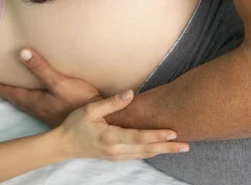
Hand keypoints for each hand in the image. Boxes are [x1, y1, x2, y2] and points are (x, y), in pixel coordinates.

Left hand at [0, 48, 102, 126]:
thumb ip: (41, 68)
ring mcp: (51, 116)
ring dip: (21, 100)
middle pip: (20, 102)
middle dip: (9, 95)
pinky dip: (33, 104)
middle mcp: (41, 110)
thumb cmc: (80, 100)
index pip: (15, 94)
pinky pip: (40, 109)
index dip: (3, 89)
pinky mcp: (60, 117)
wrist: (101, 120)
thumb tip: (22, 53)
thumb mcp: (60, 81)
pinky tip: (41, 103)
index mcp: (38, 102)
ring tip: (16, 95)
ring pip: (30, 107)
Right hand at [52, 90, 189, 160]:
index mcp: (110, 137)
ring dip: (162, 151)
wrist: (63, 145)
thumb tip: (131, 94)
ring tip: (180, 148)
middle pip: (147, 150)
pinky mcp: (115, 157)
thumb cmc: (75, 125)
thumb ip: (112, 103)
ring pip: (144, 155)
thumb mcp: (90, 109)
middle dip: (168, 148)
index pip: (139, 137)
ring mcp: (116, 156)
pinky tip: (160, 149)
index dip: (157, 135)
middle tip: (186, 146)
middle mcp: (116, 150)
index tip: (173, 132)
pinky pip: (137, 156)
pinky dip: (151, 153)